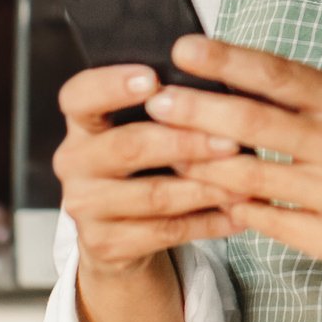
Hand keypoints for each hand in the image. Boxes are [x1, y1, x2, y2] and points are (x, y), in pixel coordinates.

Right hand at [53, 64, 247, 277]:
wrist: (119, 231)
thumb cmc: (144, 162)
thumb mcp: (143, 128)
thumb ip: (168, 106)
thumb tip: (221, 84)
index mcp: (82, 122)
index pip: (80, 96)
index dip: (112, 85)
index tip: (153, 78)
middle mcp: (74, 161)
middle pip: (127, 146)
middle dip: (185, 142)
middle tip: (231, 141)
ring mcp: (85, 205)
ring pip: (153, 196)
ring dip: (206, 188)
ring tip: (247, 180)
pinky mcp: (105, 243)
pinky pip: (166, 232)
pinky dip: (208, 222)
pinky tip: (240, 213)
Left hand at [151, 36, 321, 276]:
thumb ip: (295, 96)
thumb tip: (222, 73)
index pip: (278, 74)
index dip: (227, 59)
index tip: (183, 48)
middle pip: (256, 123)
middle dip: (198, 111)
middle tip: (155, 102)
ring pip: (251, 178)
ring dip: (201, 165)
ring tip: (164, 152)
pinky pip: (265, 220)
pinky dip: (230, 207)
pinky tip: (205, 196)